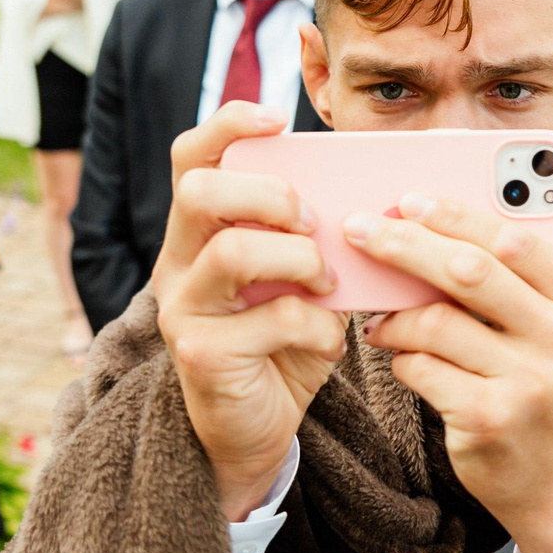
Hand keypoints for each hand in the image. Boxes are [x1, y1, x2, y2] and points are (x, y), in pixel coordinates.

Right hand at [151, 102, 346, 518]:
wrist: (254, 432)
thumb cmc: (281, 344)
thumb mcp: (297, 282)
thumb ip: (314, 240)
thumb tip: (376, 198)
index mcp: (199, 234)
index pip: (190, 158)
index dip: (228, 126)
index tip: (277, 120)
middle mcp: (177, 264)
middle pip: (199, 192)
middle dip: (268, 196)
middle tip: (310, 222)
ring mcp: (183, 310)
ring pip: (231, 253)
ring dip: (298, 259)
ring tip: (326, 282)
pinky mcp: (202, 355)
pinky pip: (269, 320)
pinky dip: (315, 325)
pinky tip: (326, 339)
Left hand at [350, 160, 552, 552]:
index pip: (517, 239)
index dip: (456, 214)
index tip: (409, 198)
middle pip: (469, 271)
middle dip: (405, 244)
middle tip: (361, 229)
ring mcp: (532, 384)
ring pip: (435, 322)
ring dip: (395, 314)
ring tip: (381, 315)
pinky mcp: (490, 420)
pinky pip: (421, 368)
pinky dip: (400, 357)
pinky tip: (400, 357)